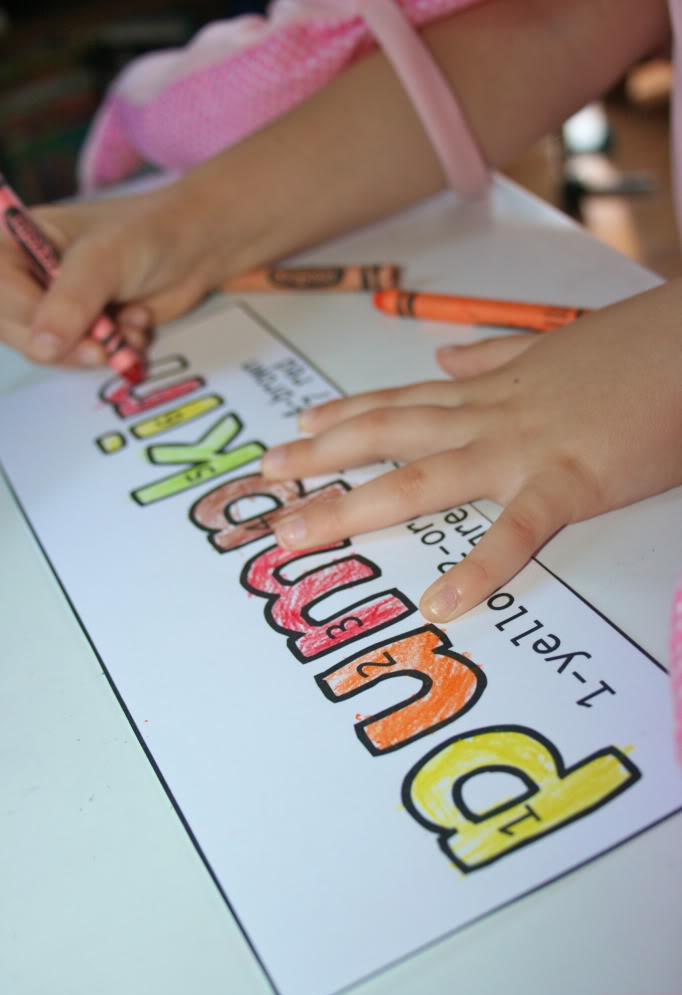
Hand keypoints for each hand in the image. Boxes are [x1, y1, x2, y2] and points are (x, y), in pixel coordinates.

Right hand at [0, 177, 242, 367]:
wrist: (198, 248)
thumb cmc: (147, 233)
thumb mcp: (104, 260)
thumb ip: (71, 302)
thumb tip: (42, 346)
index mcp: (15, 241)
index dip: (26, 318)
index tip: (64, 334)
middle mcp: (28, 275)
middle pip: (18, 330)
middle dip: (66, 344)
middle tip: (103, 348)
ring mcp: (57, 305)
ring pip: (54, 351)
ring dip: (97, 348)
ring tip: (130, 324)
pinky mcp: (85, 329)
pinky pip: (85, 358)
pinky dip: (114, 352)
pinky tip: (137, 326)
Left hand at [261, 278, 681, 621]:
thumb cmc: (635, 348)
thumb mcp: (551, 347)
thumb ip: (493, 360)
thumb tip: (447, 363)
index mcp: (490, 391)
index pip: (399, 402)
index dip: (343, 416)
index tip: (297, 427)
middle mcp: (489, 417)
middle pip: (387, 437)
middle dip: (321, 459)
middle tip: (265, 479)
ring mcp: (523, 449)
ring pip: (422, 478)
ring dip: (354, 505)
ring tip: (298, 531)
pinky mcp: (570, 481)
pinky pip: (516, 530)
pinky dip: (479, 568)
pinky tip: (441, 605)